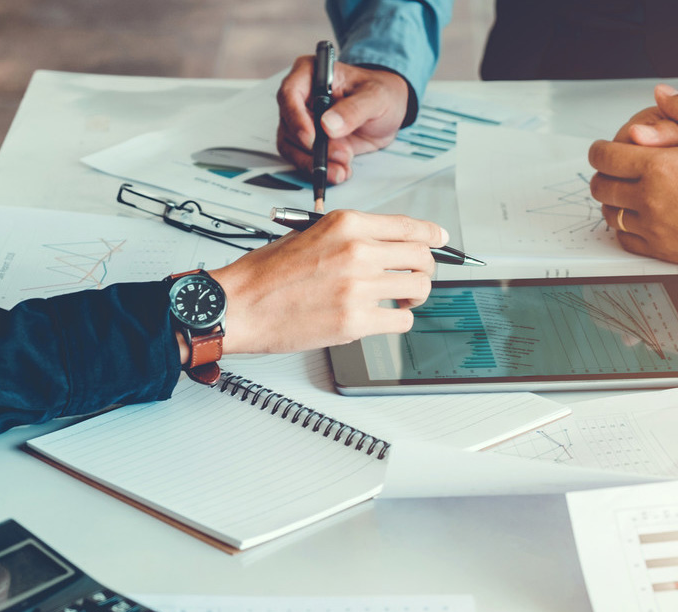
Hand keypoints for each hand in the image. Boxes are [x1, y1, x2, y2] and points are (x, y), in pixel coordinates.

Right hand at [206, 210, 444, 354]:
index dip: (432, 235)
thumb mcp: (310, 233)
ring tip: (396, 301)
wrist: (238, 304)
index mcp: (347, 224)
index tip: (440, 240)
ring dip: (412, 298)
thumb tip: (387, 245)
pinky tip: (381, 319)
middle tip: (415, 279)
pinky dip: (397, 321)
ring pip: (418, 289)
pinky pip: (401, 321)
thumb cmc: (266, 273)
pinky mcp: (355, 321)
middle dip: (425, 270)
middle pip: (422, 257)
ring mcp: (359, 287)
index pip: (408, 226)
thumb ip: (351, 237)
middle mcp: (358, 251)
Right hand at [276, 55, 409, 184]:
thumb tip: (328, 124)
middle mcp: (301, 97)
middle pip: (289, 125)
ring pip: (292, 147)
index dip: (296, 118)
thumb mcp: (375, 97)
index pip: (290, 93)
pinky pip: (303, 159)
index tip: (311, 138)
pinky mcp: (309, 142)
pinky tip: (339, 171)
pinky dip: (320, 169)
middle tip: (341, 155)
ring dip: (315, 163)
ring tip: (342, 168)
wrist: (389, 112)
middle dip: (313, 147)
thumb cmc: (381, 93)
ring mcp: (302, 121)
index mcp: (311, 73)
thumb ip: (354, 109)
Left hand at [588, 85, 677, 273]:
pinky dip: (625, 228)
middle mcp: (651, 199)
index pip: (605, 157)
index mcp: (660, 166)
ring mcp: (655, 228)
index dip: (599, 150)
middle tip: (613, 170)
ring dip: (612, 202)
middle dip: (603, 175)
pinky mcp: (663, 251)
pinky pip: (626, 240)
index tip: (603, 150)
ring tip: (625, 193)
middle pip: (601, 187)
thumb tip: (661, 92)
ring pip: (610, 215)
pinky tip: (637, 218)